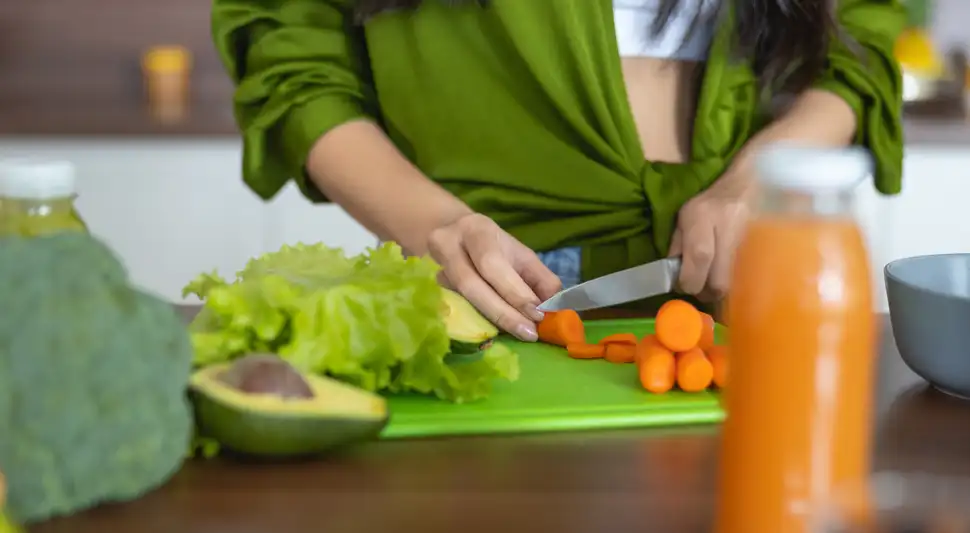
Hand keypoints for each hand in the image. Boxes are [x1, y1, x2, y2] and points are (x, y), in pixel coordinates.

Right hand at [427, 213, 561, 340]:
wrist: (450, 234)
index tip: (538, 314)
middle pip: (471, 284)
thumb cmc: (492, 248)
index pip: (492, 263)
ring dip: (490, 320)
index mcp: (475, 229)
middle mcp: (446, 243)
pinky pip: (448, 307)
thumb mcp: (519, 255)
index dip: (515, 291)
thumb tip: (555, 307)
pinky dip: (473, 322)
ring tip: (518, 334)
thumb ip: (540, 278)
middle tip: (529, 333)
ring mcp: (430, 265)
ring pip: (458, 298)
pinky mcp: (424, 284)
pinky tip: (492, 334)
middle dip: (503, 312)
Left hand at [668, 173, 753, 301]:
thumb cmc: (708, 204)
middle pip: (717, 284)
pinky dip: (727, 285)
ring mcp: (744, 247)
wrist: (743, 191)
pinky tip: (720, 276)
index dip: (686, 280)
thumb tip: (672, 275)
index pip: (698, 260)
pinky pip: (740, 281)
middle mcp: (726, 236)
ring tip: (706, 282)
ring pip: (730, 286)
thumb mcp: (684, 218)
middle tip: (695, 287)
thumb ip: (676, 246)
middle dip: (702, 293)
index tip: (680, 283)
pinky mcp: (754, 255)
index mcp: (703, 222)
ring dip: (715, 291)